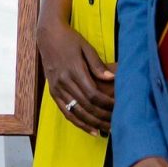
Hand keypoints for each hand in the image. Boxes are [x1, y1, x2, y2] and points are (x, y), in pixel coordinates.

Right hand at [38, 18, 114, 135]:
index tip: (119, 108)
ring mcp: (56, 88)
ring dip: (92, 123)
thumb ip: (98, 65)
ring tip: (108, 130)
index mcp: (73, 70)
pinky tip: (91, 129)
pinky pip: (66, 112)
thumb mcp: (86, 48)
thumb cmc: (70, 40)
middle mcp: (63, 81)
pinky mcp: (53, 92)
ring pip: (76, 112)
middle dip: (102, 116)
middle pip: (85, 105)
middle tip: (117, 124)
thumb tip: (112, 79)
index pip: (92, 93)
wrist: (48, 35)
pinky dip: (79, 122)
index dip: (106, 103)